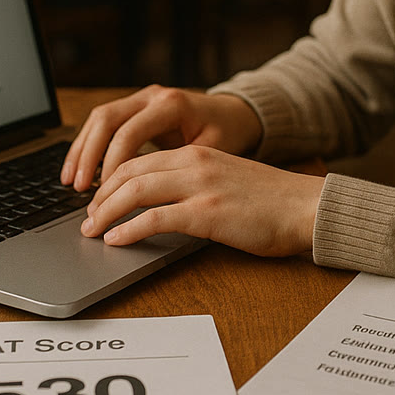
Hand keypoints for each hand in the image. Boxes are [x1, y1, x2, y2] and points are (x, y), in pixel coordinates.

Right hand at [61, 85, 262, 192]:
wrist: (235, 113)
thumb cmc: (227, 134)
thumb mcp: (212, 151)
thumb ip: (180, 168)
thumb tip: (151, 198)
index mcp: (171, 104)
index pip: (130, 133)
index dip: (112, 165)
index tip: (103, 193)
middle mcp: (152, 95)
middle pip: (106, 119)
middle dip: (88, 156)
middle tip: (78, 188)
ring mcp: (141, 97)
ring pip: (99, 118)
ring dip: (81, 150)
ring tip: (70, 182)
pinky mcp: (135, 106)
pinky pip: (103, 122)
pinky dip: (87, 145)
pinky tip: (78, 169)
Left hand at [80, 146, 323, 256]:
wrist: (306, 207)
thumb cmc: (273, 202)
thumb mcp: (228, 180)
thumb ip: (196, 185)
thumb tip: (162, 205)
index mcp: (199, 153)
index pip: (139, 159)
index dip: (111, 180)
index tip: (99, 200)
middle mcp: (195, 163)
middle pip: (129, 172)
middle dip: (101, 197)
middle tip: (88, 218)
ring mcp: (200, 187)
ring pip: (136, 191)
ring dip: (107, 213)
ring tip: (93, 231)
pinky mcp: (207, 213)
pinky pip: (155, 218)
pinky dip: (129, 229)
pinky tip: (116, 240)